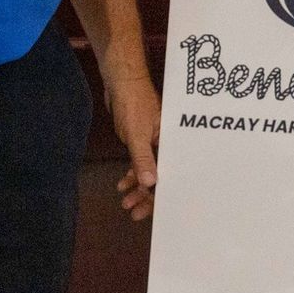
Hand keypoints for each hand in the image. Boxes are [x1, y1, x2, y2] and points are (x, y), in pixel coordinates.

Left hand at [108, 74, 161, 220]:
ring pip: (148, 172)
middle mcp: (165, 146)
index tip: (146, 210)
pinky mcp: (140, 141)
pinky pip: (138, 163)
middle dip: (146, 196)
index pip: (170, 175)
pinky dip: (131, 174)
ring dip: (137, 188)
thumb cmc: (134, 103)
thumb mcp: (137, 134)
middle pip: (160, 177)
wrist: (121, 81)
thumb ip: (143, 158)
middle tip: (132, 211)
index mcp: (172, 143)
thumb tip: (150, 184)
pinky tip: (122, 185)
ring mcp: (152, 144)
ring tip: (125, 201)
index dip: (159, 195)